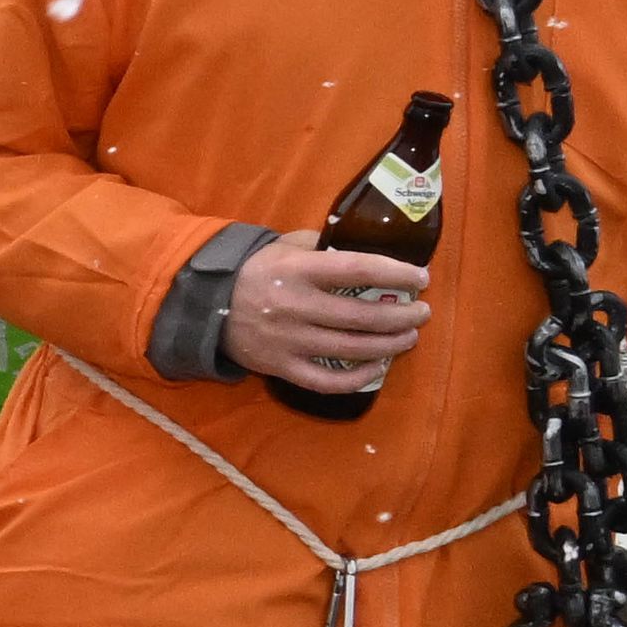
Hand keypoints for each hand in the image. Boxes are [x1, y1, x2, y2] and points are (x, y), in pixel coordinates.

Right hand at [231, 230, 430, 396]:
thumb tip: (363, 249)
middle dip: (402, 315)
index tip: (421, 277)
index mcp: (299, 270)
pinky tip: (378, 367)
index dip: (395, 274)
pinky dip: (358, 378)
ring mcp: (289, 341)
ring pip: (352, 349)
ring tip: (409, 337)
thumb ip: (322, 245)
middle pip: (363, 317)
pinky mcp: (282, 367)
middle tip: (422, 312)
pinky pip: (327, 380)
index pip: (358, 270)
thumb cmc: (254, 271)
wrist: (204, 306)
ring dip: (390, 344)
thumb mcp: (283, 246)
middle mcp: (296, 307)